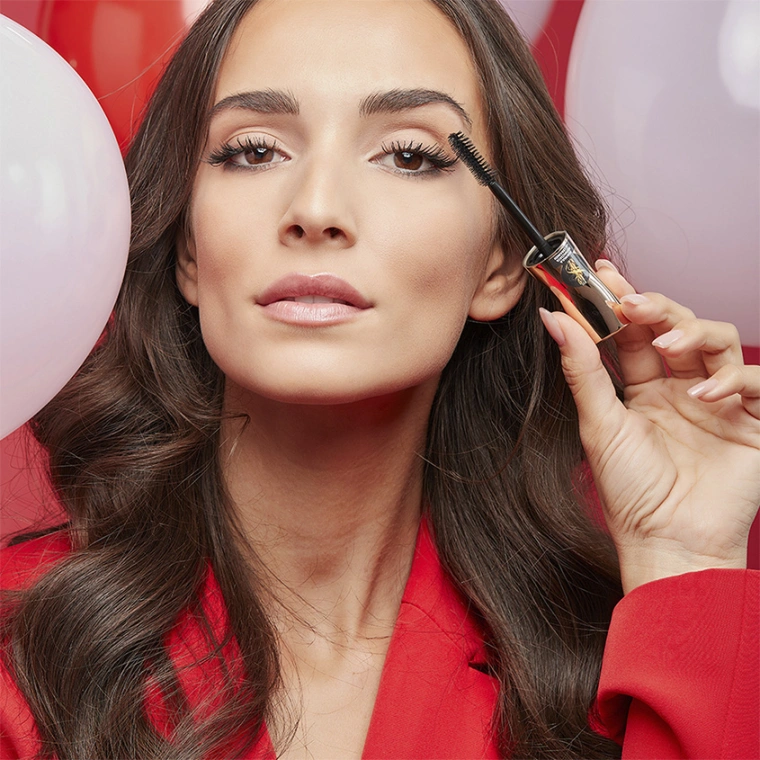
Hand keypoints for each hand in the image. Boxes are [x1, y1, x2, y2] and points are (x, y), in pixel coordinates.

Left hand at [539, 262, 759, 592]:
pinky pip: (755, 381)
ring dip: (693, 335)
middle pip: (678, 326)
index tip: (601, 272)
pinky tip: (703, 394)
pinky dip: (732, 380)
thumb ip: (583, 369)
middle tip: (633, 301)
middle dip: (657, 307)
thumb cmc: (630, 491)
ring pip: (719, 341)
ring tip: (668, 347)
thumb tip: (554, 319)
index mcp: (644, 389)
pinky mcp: (753, 422)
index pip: (636, 333)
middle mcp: (682, 389)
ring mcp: (719, 403)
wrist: (667, 542)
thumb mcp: (600, 423)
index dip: (622, 301)